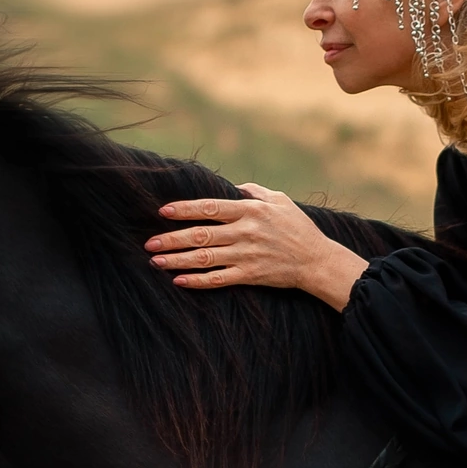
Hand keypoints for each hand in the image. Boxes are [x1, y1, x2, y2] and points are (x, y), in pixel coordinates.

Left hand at [147, 183, 368, 310]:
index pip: (210, 208)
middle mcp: (245, 232)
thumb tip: (235, 187)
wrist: (317, 261)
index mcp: (250, 211)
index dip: (185, 209)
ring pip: (205, 258)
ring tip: (156, 260)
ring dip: (177, 260)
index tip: (164, 211)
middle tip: (149, 242)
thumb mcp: (280, 200)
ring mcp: (246, 255)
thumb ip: (255, 192)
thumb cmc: (299, 228)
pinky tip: (179, 280)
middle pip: (201, 235)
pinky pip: (218, 279)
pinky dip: (198, 281)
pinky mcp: (250, 275)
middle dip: (172, 238)